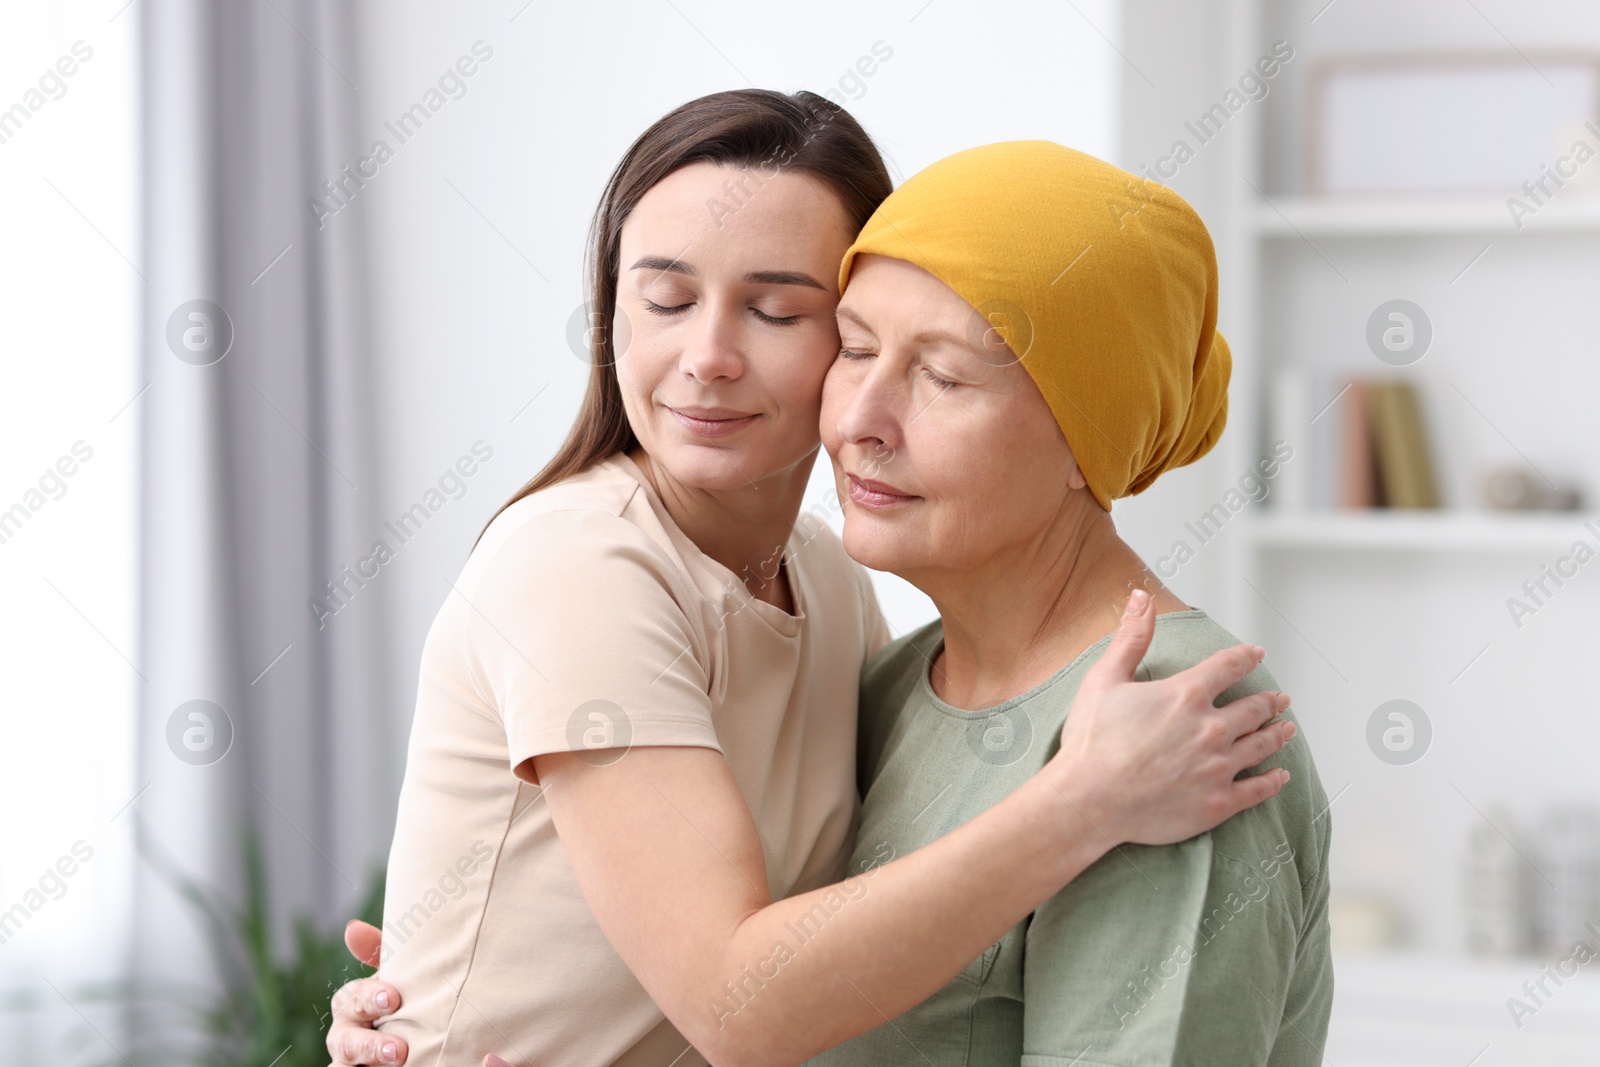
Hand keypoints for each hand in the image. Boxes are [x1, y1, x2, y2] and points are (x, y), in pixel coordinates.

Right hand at [325, 920, 406, 1066]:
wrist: (423, 1040)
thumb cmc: (404, 1000)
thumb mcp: (397, 978)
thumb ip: (379, 954)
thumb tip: (352, 928)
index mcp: (354, 1007)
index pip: (349, 999)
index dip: (368, 997)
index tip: (394, 998)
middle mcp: (347, 1038)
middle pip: (344, 1042)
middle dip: (367, 1045)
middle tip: (398, 1049)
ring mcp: (352, 1064)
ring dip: (367, 1064)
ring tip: (398, 1063)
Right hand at [1049, 587, 1293, 845]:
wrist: (1089, 800)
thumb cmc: (1092, 742)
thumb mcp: (1105, 678)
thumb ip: (1131, 637)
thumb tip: (1142, 598)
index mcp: (1186, 695)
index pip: (1228, 667)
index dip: (1245, 657)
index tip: (1257, 654)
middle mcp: (1210, 729)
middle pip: (1253, 708)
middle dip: (1269, 701)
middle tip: (1280, 699)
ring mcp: (1218, 767)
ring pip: (1261, 746)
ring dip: (1277, 734)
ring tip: (1287, 729)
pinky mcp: (1218, 802)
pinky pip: (1257, 790)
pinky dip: (1273, 781)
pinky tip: (1280, 776)